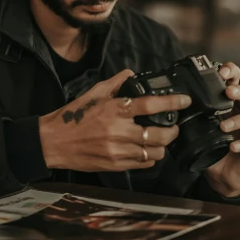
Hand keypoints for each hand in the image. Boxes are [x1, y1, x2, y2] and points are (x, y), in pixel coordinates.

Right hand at [39, 69, 191, 172]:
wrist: (54, 142)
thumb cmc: (73, 116)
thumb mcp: (93, 93)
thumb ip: (115, 83)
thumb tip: (131, 74)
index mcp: (115, 109)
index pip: (150, 104)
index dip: (172, 102)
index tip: (185, 100)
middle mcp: (119, 131)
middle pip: (159, 134)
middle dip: (172, 130)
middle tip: (173, 125)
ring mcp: (118, 150)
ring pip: (154, 152)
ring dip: (162, 146)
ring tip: (161, 139)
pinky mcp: (116, 165)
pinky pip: (143, 163)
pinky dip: (150, 157)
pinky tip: (146, 150)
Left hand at [204, 62, 239, 197]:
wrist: (222, 174)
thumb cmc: (212, 147)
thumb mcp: (199, 130)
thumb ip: (192, 117)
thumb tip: (173, 107)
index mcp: (229, 104)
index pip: (233, 81)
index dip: (231, 72)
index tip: (221, 71)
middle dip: (237, 89)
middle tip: (227, 91)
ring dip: (236, 120)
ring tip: (222, 127)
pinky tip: (233, 146)